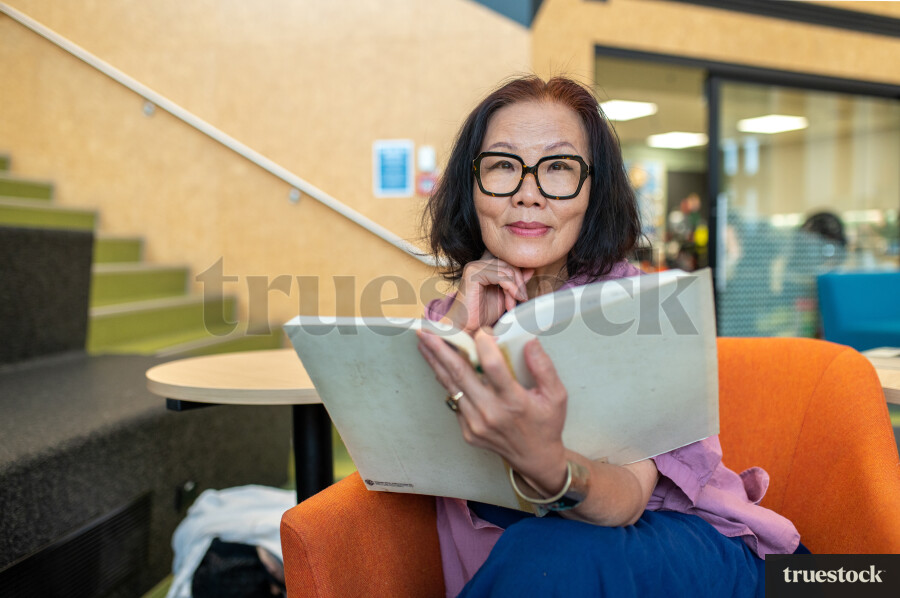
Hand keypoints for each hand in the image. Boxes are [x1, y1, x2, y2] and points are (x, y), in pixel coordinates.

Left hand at [417, 328, 568, 494]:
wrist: (535, 458)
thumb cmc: (546, 424)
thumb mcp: (557, 395)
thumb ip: (544, 367)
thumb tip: (529, 341)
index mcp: (514, 402)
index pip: (494, 368)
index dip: (484, 346)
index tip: (480, 331)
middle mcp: (491, 413)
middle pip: (461, 374)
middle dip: (441, 350)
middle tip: (426, 330)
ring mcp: (475, 424)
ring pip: (451, 386)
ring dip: (435, 362)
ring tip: (423, 342)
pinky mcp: (467, 431)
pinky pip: (454, 400)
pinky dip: (446, 381)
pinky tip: (439, 364)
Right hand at [444, 251, 533, 332]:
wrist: (468, 327)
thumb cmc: (483, 314)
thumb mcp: (505, 296)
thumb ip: (515, 282)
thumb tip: (531, 268)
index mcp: (485, 266)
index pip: (509, 262)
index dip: (520, 277)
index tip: (523, 296)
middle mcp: (478, 263)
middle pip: (509, 265)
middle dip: (519, 283)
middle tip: (521, 301)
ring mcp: (474, 266)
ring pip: (506, 271)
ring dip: (514, 289)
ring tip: (512, 305)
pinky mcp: (473, 273)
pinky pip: (500, 276)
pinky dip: (510, 289)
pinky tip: (510, 303)